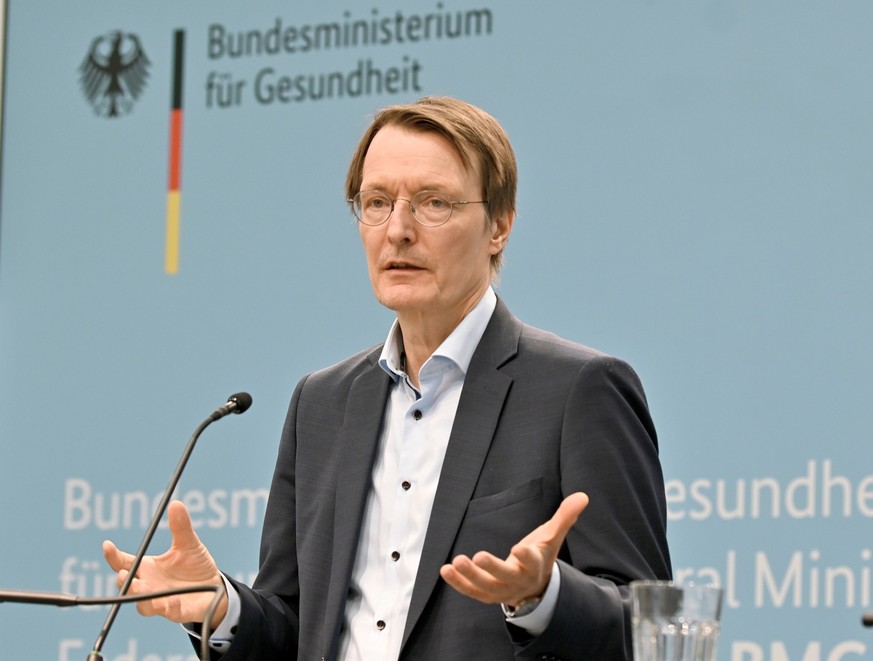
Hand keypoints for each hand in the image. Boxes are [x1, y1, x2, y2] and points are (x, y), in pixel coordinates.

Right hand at [102, 500, 227, 626]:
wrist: (215, 589)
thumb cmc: (195, 566)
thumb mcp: (189, 544)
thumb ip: (180, 527)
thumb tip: (176, 503)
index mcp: (148, 569)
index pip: (125, 563)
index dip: (113, 556)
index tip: (107, 545)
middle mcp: (150, 586)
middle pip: (128, 587)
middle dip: (123, 582)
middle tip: (121, 574)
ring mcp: (162, 601)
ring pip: (143, 604)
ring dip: (140, 597)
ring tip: (141, 587)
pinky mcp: (178, 611)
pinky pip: (170, 613)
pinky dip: (170, 607)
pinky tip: (172, 600)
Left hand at [439, 492, 588, 606]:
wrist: (535, 588)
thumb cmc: (541, 556)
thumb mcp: (553, 536)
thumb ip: (565, 517)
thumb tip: (583, 496)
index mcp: (535, 565)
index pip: (532, 561)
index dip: (527, 556)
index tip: (520, 548)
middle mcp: (518, 580)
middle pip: (505, 576)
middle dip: (492, 568)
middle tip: (479, 555)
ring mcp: (501, 590)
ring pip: (485, 587)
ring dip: (470, 576)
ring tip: (456, 561)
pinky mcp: (486, 594)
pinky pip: (471, 591)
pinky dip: (458, 583)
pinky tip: (445, 570)